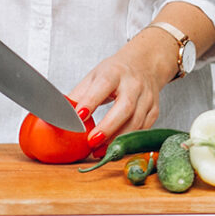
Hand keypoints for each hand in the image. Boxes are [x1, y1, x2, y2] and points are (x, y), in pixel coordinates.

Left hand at [68, 29, 177, 149]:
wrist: (145, 65)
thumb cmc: (116, 72)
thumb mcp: (95, 76)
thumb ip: (79, 95)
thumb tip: (60, 113)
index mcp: (115, 72)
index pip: (103, 85)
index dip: (91, 101)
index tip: (78, 117)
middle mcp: (134, 84)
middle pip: (125, 107)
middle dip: (108, 127)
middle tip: (92, 142)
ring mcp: (147, 97)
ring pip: (136, 122)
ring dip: (117, 139)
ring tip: (99, 151)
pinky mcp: (154, 110)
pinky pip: (143, 129)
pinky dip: (128, 140)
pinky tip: (114, 147)